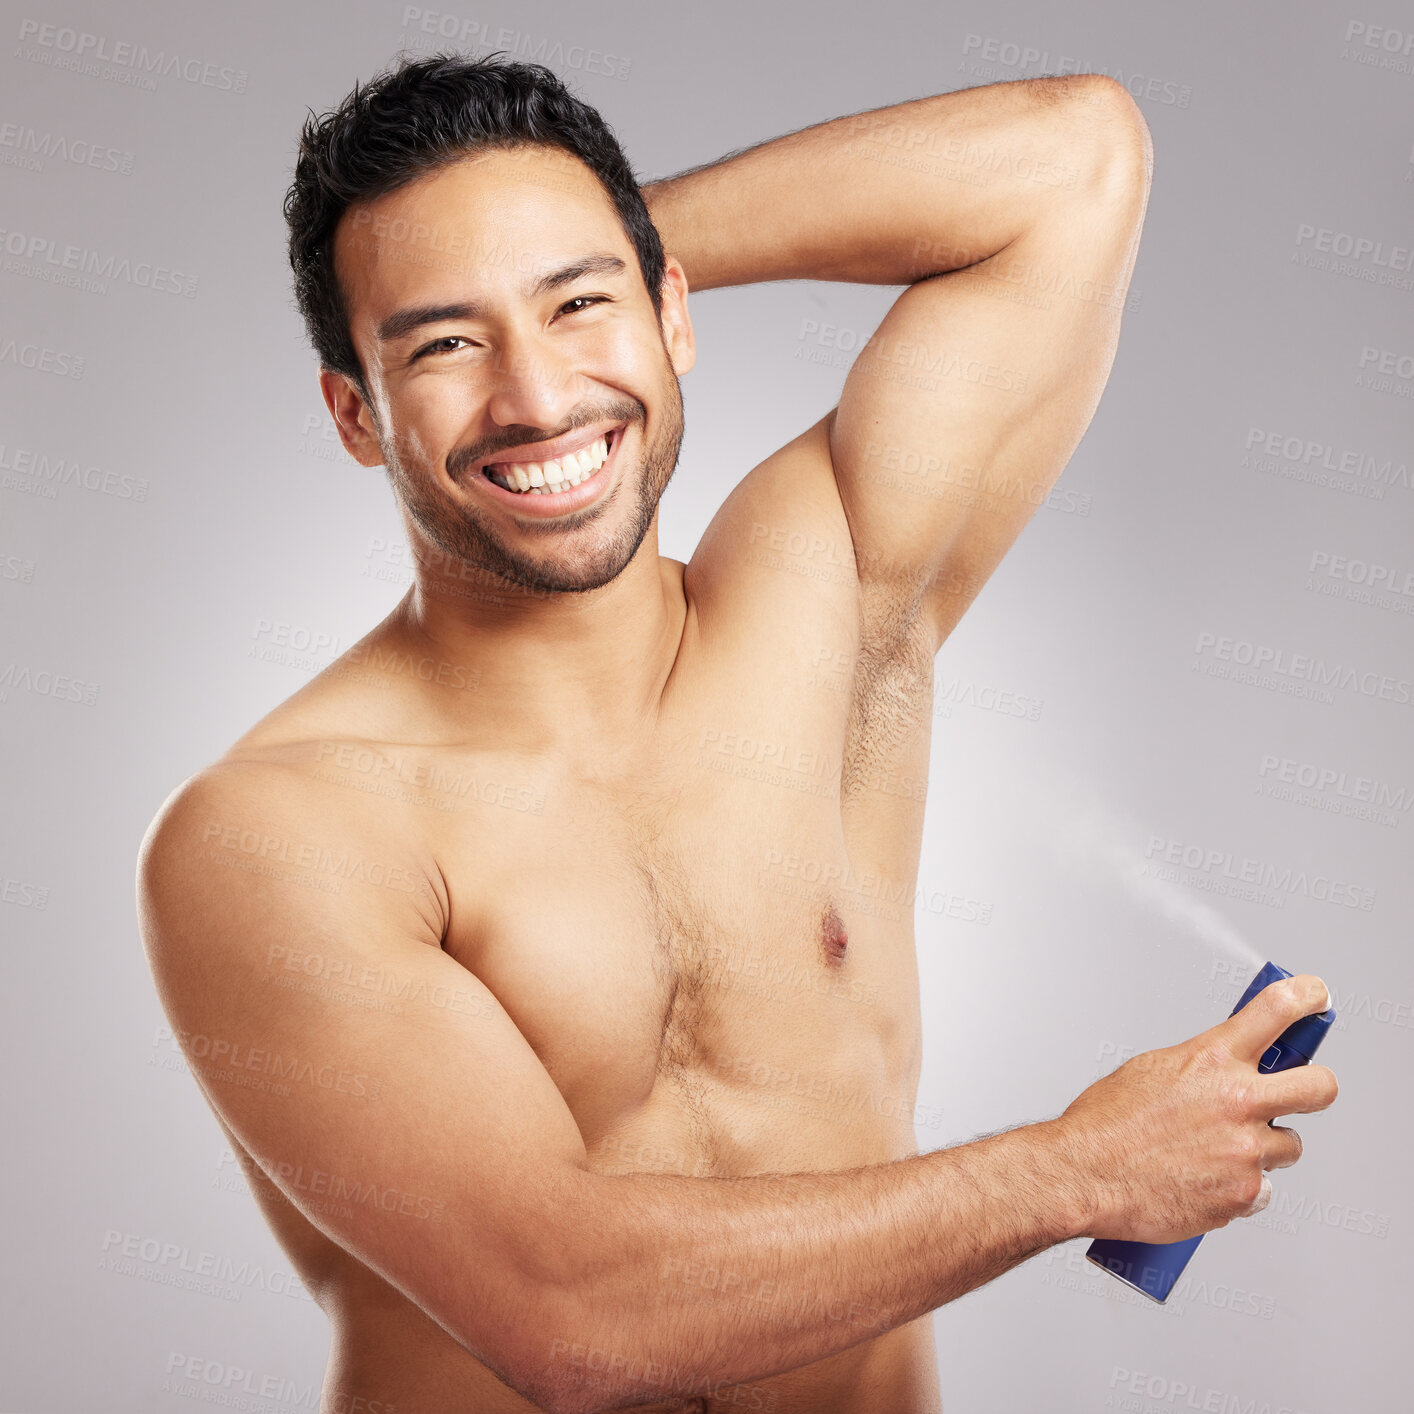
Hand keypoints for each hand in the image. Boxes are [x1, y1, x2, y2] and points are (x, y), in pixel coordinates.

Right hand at [1055, 973, 1338, 1243]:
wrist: (1084, 1175)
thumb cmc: (1106, 1124)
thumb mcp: (1150, 1070)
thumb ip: (1200, 1066)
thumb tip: (1223, 1066)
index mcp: (1211, 1059)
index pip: (1275, 1010)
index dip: (1306, 997)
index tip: (1315, 996)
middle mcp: (1238, 1101)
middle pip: (1320, 1086)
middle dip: (1316, 1086)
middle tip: (1302, 1090)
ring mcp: (1245, 1150)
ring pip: (1288, 1146)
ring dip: (1263, 1148)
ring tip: (1216, 1150)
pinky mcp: (1243, 1194)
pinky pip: (1261, 1189)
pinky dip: (1237, 1188)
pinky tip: (1203, 1180)